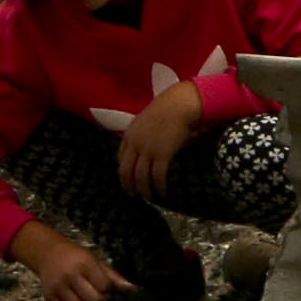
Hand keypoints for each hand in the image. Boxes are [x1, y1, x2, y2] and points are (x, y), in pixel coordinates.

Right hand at [19, 220, 125, 300]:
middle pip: (92, 300)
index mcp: (84, 264)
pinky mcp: (49, 297)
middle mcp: (70, 276)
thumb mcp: (94, 260)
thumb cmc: (75, 257)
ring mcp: (58, 288)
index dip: (108, 291)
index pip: (103, 285)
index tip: (107, 290)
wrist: (48, 254)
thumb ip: (111, 275)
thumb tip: (130, 288)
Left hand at [116, 84, 206, 199]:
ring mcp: (148, 150)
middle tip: (135, 194)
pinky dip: (159, 187)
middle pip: (126, 171)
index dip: (124, 172)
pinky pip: (157, 176)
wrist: (180, 104)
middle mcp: (135, 144)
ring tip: (149, 196)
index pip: (121, 159)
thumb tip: (146, 147)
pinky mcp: (162, 155)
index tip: (129, 179)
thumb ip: (143, 133)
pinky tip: (163, 192)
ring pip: (140, 177)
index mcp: (129, 135)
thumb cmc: (168, 108)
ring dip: (144, 190)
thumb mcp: (147, 119)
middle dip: (129, 186)